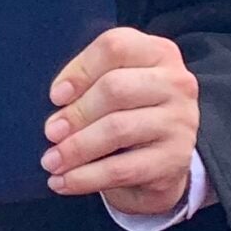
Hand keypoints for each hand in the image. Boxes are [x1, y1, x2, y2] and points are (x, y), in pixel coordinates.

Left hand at [44, 28, 199, 217]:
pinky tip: (63, 182)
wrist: (162, 158)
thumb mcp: (112, 86)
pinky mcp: (176, 159)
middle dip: (76, 112)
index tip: (55, 96)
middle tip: (50, 132)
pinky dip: (86, 177)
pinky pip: (123, 168)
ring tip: (51, 160)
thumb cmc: (126, 111)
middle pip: (115, 88)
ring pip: (117, 129)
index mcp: (157, 53)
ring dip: (76, 148)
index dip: (80, 70)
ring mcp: (180, 121)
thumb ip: (89, 83)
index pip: (115, 47)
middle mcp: (176, 83)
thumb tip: (57, 109)